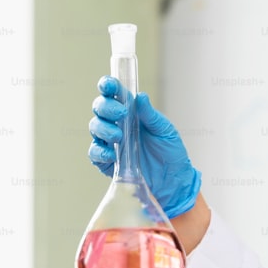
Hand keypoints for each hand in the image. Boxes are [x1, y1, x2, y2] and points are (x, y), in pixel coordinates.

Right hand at [89, 76, 201, 218]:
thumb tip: (140, 97)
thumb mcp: (165, 131)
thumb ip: (151, 115)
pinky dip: (100, 151)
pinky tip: (113, 154)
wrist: (173, 182)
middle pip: (100, 108)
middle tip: (121, 114)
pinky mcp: (108, 161)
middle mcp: (117, 124)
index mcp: (131, 112)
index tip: (108, 85)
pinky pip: (95, 153)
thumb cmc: (170, 152)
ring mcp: (111, 142)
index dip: (108, 86)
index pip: (114, 94)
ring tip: (119, 136)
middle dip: (106, 107)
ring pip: (95, 128)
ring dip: (104, 128)